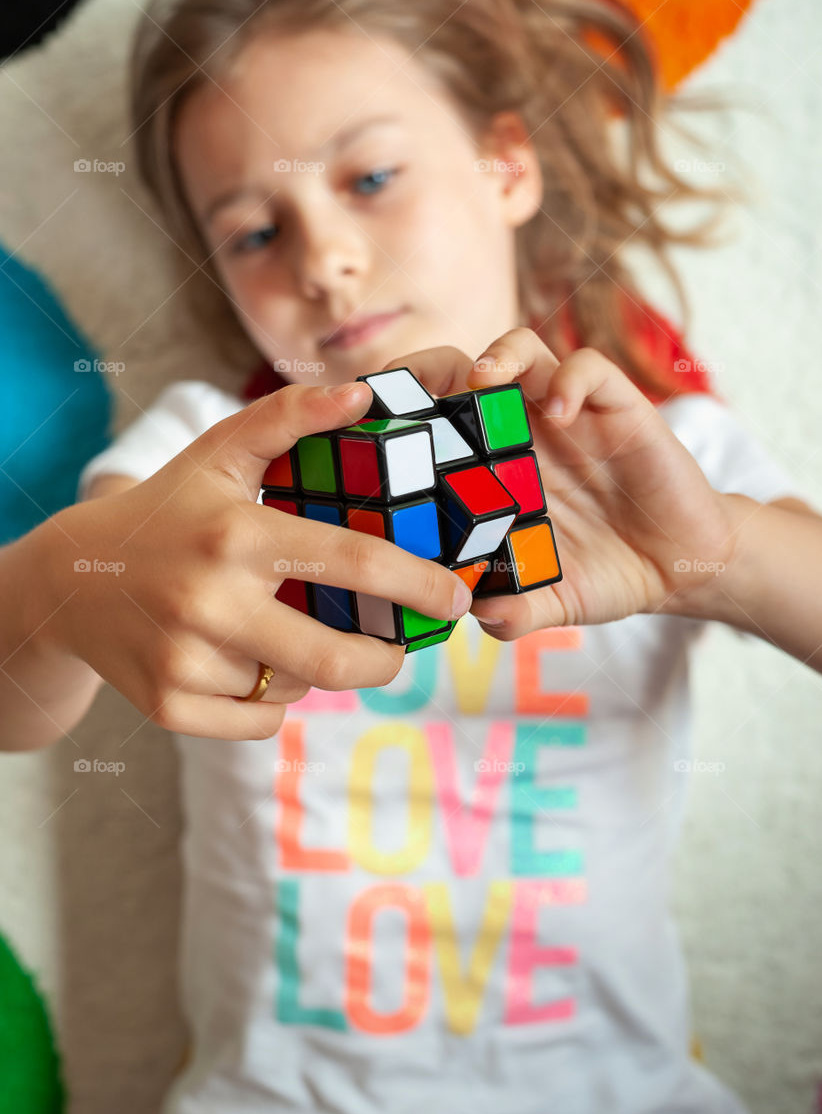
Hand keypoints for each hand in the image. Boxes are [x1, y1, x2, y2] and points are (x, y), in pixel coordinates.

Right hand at [43, 382, 471, 737]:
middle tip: (399, 648)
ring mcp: (186, 661)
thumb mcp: (220, 453)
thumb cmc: (168, 509)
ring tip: (289, 631)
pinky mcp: (169, 708)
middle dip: (387, 659)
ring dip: (315, 667)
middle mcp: (211, 602)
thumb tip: (362, 394)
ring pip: (297, 687)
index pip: (354, 565)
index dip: (419, 585)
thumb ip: (290, 415)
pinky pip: (260, 719)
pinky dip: (272, 697)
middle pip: (336, 659)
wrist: (73, 579)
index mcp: (237, 535)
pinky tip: (247, 660)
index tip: (456, 598)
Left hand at [384, 329, 735, 639]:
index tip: (363, 423)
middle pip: (461, 370)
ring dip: (498, 355)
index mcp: (492, 468)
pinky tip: (562, 413)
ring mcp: (568, 414)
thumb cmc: (603, 573)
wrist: (676, 567)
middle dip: (427, 368)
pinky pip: (590, 369)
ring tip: (484, 380)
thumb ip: (520, 611)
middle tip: (405, 387)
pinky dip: (572, 380)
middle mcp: (522, 430)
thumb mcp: (553, 600)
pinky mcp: (618, 407)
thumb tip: (483, 622)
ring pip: (523, 350)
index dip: (397, 414)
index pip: (431, 421)